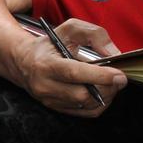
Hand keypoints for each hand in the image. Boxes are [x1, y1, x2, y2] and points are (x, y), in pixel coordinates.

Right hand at [9, 18, 126, 117]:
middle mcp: (45, 85)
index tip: (119, 75)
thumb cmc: (50, 44)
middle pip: (83, 95)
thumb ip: (93, 34)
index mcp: (46, 64)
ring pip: (86, 105)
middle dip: (106, 88)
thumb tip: (113, 53)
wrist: (24, 62)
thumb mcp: (69, 29)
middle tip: (119, 78)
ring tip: (111, 83)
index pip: (74, 73)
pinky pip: (85, 113)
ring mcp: (49, 100)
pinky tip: (103, 92)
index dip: (100, 76)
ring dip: (105, 96)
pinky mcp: (56, 108)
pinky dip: (99, 104)